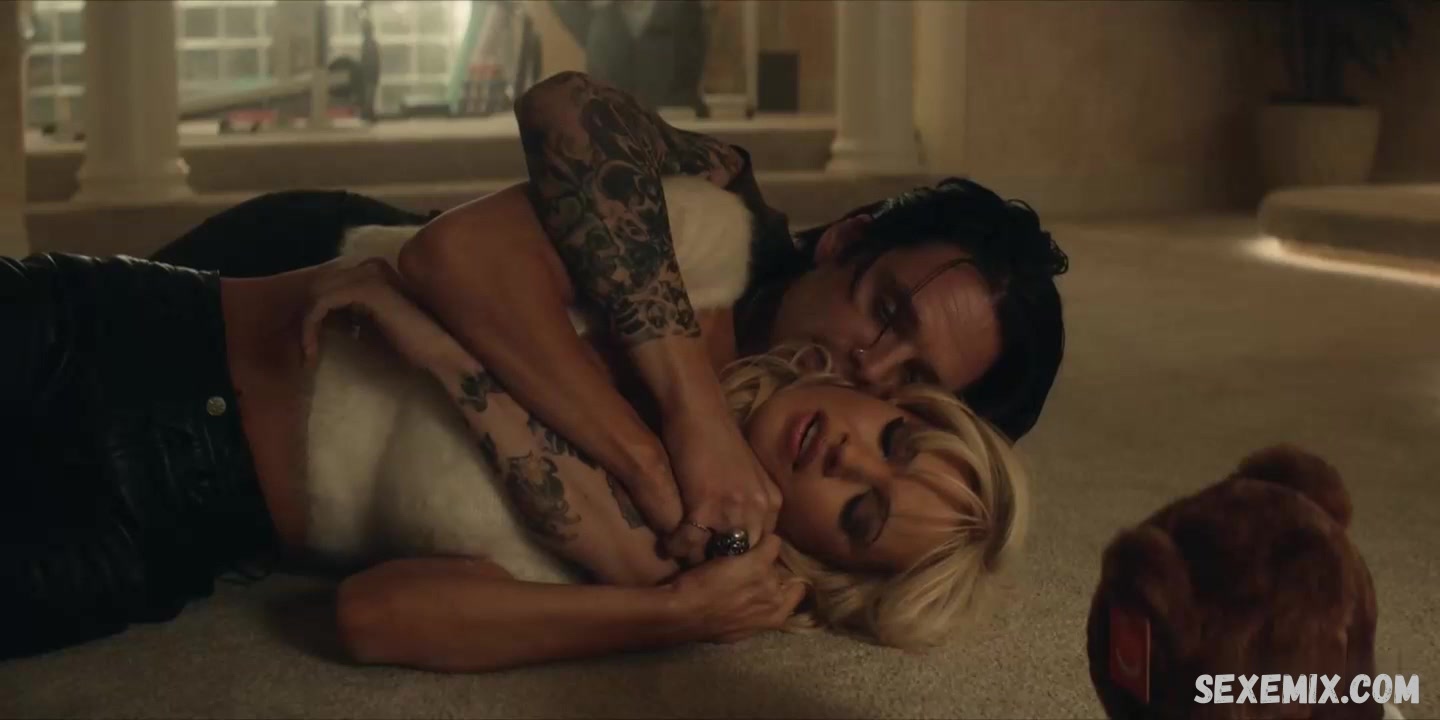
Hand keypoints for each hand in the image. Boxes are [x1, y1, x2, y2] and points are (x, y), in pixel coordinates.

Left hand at [300, 258, 456, 369]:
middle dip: (308, 317)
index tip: (314, 342)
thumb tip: (323, 318)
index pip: (330, 283)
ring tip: (309, 351)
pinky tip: (313, 348)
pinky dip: (312, 325)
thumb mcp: (373, 326)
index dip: (316, 312)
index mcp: (376, 271)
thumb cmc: (413, 345)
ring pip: (317, 293)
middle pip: (320, 285)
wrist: (439, 352)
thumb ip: (352, 315)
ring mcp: (370, 275)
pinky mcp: (366, 289)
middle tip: (308, 348)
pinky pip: (323, 302)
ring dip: (307, 324)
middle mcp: (372, 266)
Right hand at [660, 405, 782, 565]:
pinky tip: (667, 541)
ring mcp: (734, 509)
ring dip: (695, 560)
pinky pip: (686, 542)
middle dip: (719, 568)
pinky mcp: (705, 507)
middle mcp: (759, 509)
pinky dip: (674, 544)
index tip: (720, 565)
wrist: (699, 411)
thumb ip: (749, 505)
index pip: (761, 550)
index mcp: (771, 502)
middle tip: (698, 571)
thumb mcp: (747, 475)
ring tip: (681, 558)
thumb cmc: (717, 439)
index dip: (739, 560)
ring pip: (714, 555)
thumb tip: (739, 537)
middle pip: (741, 558)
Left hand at [668, 536, 807, 642]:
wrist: (685, 612)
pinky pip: (772, 542)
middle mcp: (776, 600)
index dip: (785, 583)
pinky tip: (745, 538)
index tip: (770, 577)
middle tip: (750, 563)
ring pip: (774, 557)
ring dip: (762, 553)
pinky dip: (762, 539)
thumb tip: (755, 604)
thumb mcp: (737, 627)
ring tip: (744, 549)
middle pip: (781, 574)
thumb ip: (754, 614)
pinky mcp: (759, 561)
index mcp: (774, 618)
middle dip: (769, 569)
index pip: (796, 594)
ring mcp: (769, 579)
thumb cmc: (704, 623)